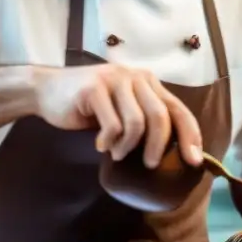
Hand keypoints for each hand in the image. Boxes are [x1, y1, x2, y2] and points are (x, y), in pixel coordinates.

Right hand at [32, 64, 202, 167]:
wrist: (47, 90)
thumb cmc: (88, 105)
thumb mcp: (122, 108)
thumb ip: (144, 119)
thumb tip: (172, 152)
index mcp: (148, 82)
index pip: (178, 109)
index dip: (190, 135)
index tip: (195, 161)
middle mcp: (135, 77)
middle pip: (160, 116)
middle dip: (158, 146)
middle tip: (150, 164)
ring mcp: (114, 80)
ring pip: (136, 122)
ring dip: (128, 146)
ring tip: (116, 153)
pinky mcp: (93, 88)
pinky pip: (112, 125)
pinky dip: (109, 142)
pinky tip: (100, 145)